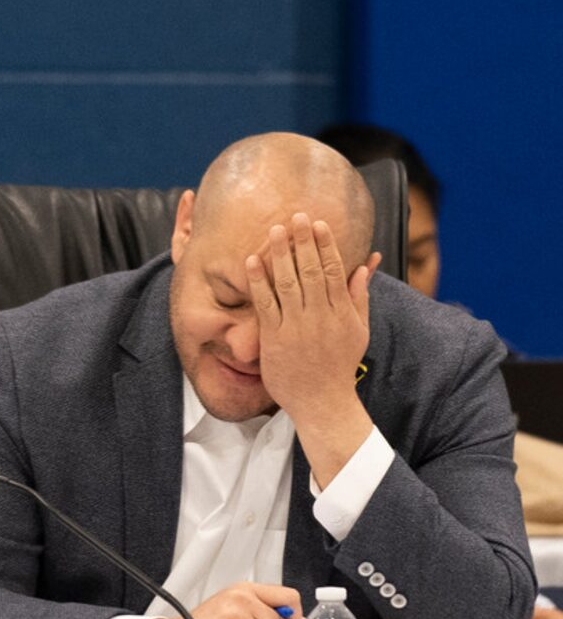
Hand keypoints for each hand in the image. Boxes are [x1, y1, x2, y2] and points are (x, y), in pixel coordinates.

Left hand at [247, 214, 381, 486]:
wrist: (322, 402)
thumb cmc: (339, 366)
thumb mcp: (359, 331)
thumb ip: (360, 297)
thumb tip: (366, 264)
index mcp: (342, 312)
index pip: (335, 271)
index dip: (327, 245)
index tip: (319, 224)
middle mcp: (320, 316)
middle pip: (312, 271)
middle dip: (304, 242)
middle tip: (297, 215)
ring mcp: (296, 327)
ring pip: (288, 283)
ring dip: (280, 254)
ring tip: (275, 229)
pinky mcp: (275, 339)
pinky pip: (265, 305)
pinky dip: (258, 282)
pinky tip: (251, 261)